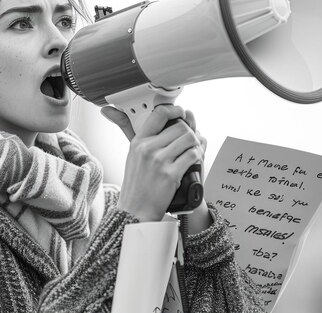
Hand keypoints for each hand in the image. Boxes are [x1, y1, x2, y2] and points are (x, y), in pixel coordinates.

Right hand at [101, 105, 206, 221]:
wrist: (135, 211)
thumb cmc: (136, 185)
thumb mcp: (132, 156)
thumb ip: (140, 137)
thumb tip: (123, 114)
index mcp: (138, 141)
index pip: (159, 114)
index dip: (175, 110)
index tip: (182, 113)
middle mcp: (147, 148)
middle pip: (180, 127)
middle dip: (189, 133)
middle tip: (189, 142)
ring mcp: (159, 161)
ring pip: (189, 139)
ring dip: (195, 144)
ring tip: (192, 152)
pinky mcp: (170, 174)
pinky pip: (192, 155)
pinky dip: (197, 157)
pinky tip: (193, 162)